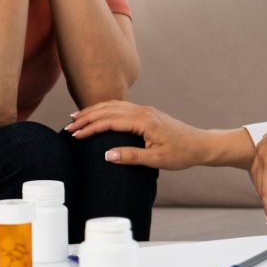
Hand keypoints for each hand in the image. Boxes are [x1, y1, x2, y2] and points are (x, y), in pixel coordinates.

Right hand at [66, 101, 210, 169]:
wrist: (199, 144)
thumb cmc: (180, 153)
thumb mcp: (156, 160)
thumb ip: (131, 156)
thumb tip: (106, 155)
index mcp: (144, 121)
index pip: (110, 121)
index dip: (90, 128)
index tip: (75, 136)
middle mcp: (143, 111)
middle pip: (108, 110)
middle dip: (86, 117)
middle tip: (68, 127)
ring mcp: (145, 110)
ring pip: (113, 106)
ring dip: (94, 111)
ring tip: (76, 118)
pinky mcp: (146, 113)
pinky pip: (121, 107)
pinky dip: (105, 109)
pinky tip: (97, 113)